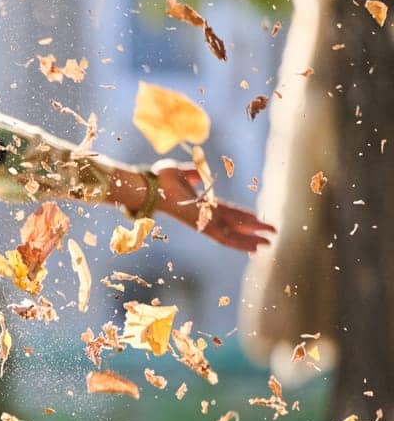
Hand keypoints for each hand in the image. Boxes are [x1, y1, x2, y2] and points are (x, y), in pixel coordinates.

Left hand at [152, 162, 275, 252]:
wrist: (150, 185)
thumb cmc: (159, 179)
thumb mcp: (180, 173)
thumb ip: (191, 174)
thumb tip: (195, 175)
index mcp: (203, 203)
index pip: (228, 213)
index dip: (243, 217)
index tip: (257, 219)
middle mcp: (205, 215)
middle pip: (234, 225)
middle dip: (253, 231)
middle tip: (271, 236)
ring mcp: (204, 221)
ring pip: (232, 235)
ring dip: (251, 240)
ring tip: (268, 244)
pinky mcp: (202, 226)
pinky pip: (224, 238)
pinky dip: (240, 243)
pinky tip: (254, 247)